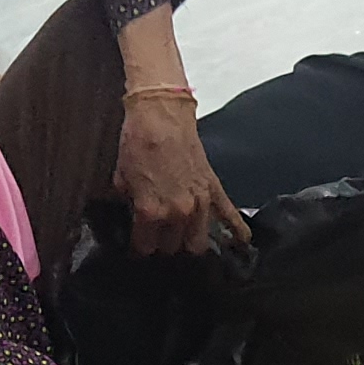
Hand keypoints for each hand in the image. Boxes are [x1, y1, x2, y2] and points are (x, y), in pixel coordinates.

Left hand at [114, 94, 247, 256]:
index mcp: (150, 211)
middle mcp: (177, 213)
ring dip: (189, 243)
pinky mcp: (214, 191)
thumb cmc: (138, 142)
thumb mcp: (122, 177)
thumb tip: (135, 212)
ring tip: (185, 241)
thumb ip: (131, 202)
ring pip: (198, 242)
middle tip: (159, 238)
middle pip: (173, 247)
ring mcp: (199, 204)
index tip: (139, 247)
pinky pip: (229, 216)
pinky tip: (241, 243)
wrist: (160, 116)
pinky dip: (236, 231)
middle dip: (164, 245)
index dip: (140, 248)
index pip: (145, 246)